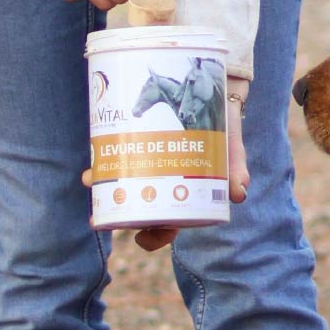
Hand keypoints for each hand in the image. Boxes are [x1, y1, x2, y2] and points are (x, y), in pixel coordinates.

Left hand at [79, 77, 251, 252]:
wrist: (214, 90)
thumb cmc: (224, 128)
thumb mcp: (230, 148)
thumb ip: (234, 168)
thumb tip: (239, 194)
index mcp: (187, 195)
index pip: (169, 225)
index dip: (154, 237)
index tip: (139, 239)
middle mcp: (165, 184)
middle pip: (139, 210)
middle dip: (117, 217)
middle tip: (96, 219)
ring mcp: (149, 165)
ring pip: (123, 183)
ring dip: (103, 184)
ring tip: (89, 179)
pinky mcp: (139, 143)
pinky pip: (119, 155)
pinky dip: (105, 157)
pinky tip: (94, 153)